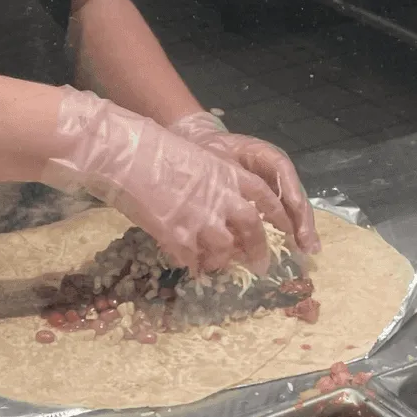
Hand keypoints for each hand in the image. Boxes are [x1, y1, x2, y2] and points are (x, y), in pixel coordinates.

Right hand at [42, 87, 292, 273]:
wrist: (126, 154)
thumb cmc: (157, 149)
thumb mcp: (197, 159)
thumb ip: (215, 184)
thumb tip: (222, 210)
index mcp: (229, 174)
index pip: (266, 198)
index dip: (281, 218)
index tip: (290, 232)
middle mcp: (222, 199)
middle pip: (252, 230)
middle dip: (258, 251)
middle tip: (260, 267)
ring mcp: (200, 219)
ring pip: (223, 250)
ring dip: (221, 261)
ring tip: (214, 265)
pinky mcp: (177, 235)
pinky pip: (191, 259)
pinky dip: (191, 264)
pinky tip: (186, 264)